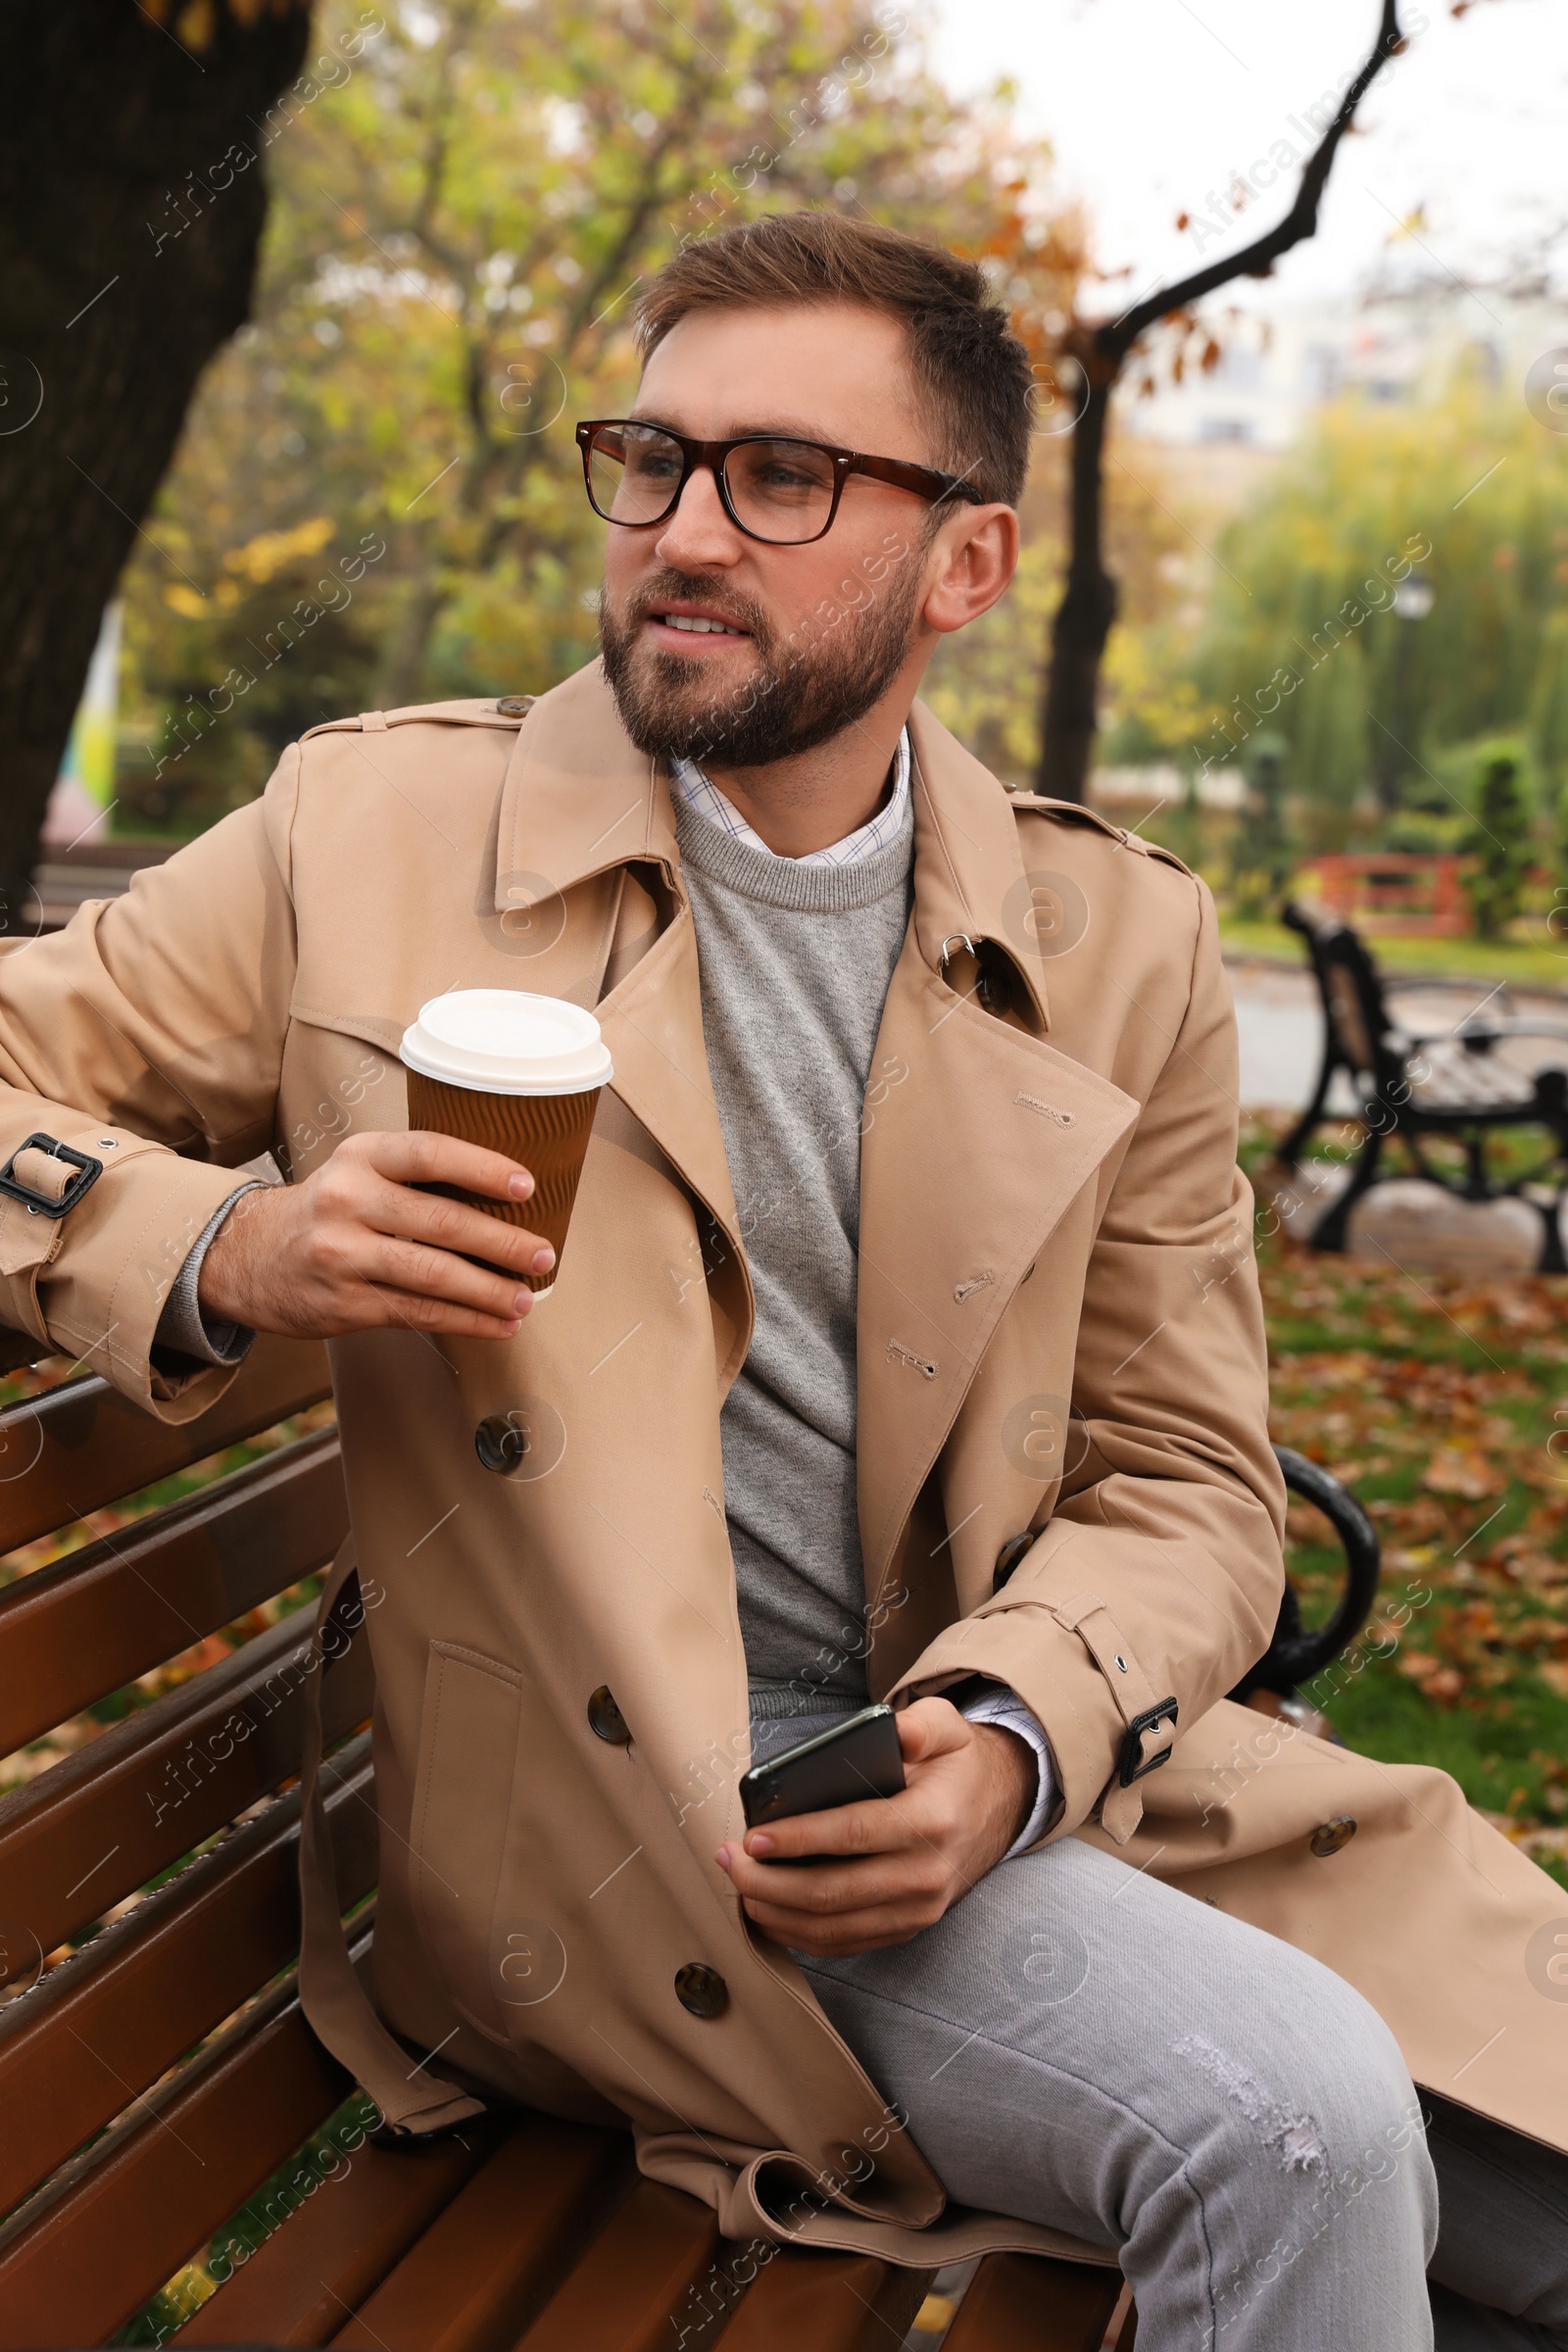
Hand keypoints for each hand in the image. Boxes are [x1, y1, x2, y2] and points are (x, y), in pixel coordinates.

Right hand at [198, 1131, 553, 1341]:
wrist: (247, 1255)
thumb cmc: (328, 1209)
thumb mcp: (358, 1170)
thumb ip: (416, 1176)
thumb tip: (508, 1199)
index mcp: (362, 1157)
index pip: (429, 1154)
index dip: (482, 1167)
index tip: (527, 1185)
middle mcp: (349, 1201)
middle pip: (441, 1221)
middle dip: (502, 1242)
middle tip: (543, 1255)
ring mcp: (344, 1255)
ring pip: (433, 1275)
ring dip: (489, 1291)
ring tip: (524, 1299)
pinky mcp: (345, 1303)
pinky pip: (417, 1312)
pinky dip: (465, 1320)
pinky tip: (496, 1324)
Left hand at [716, 1698, 1035, 1957]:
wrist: (994, 1810)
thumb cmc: (955, 1765)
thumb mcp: (949, 1727)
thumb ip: (922, 1723)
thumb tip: (896, 1730)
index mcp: (933, 1822)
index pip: (855, 1835)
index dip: (800, 1839)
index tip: (753, 1836)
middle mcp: (927, 1875)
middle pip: (834, 1892)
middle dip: (770, 1882)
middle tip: (728, 1860)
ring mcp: (917, 1910)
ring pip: (833, 1927)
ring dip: (776, 1912)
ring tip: (738, 1883)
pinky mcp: (906, 1928)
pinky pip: (844, 1943)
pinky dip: (798, 1934)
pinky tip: (768, 1910)